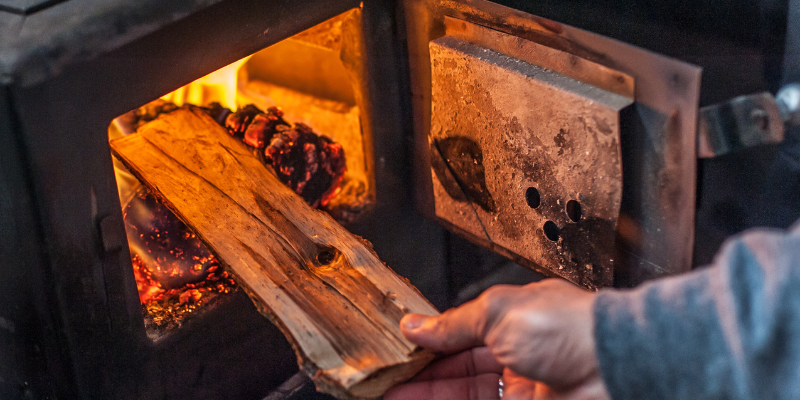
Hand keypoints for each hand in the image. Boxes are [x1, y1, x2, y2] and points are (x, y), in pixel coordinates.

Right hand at [384, 279, 609, 399]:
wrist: (612, 366)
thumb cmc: (569, 328)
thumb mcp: (498, 312)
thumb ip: (453, 323)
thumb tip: (416, 323)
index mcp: (513, 320)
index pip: (461, 334)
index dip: (429, 343)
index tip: (400, 351)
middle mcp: (517, 355)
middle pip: (458, 369)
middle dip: (421, 374)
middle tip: (387, 379)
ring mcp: (522, 390)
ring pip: (465, 394)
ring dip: (427, 393)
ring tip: (392, 394)